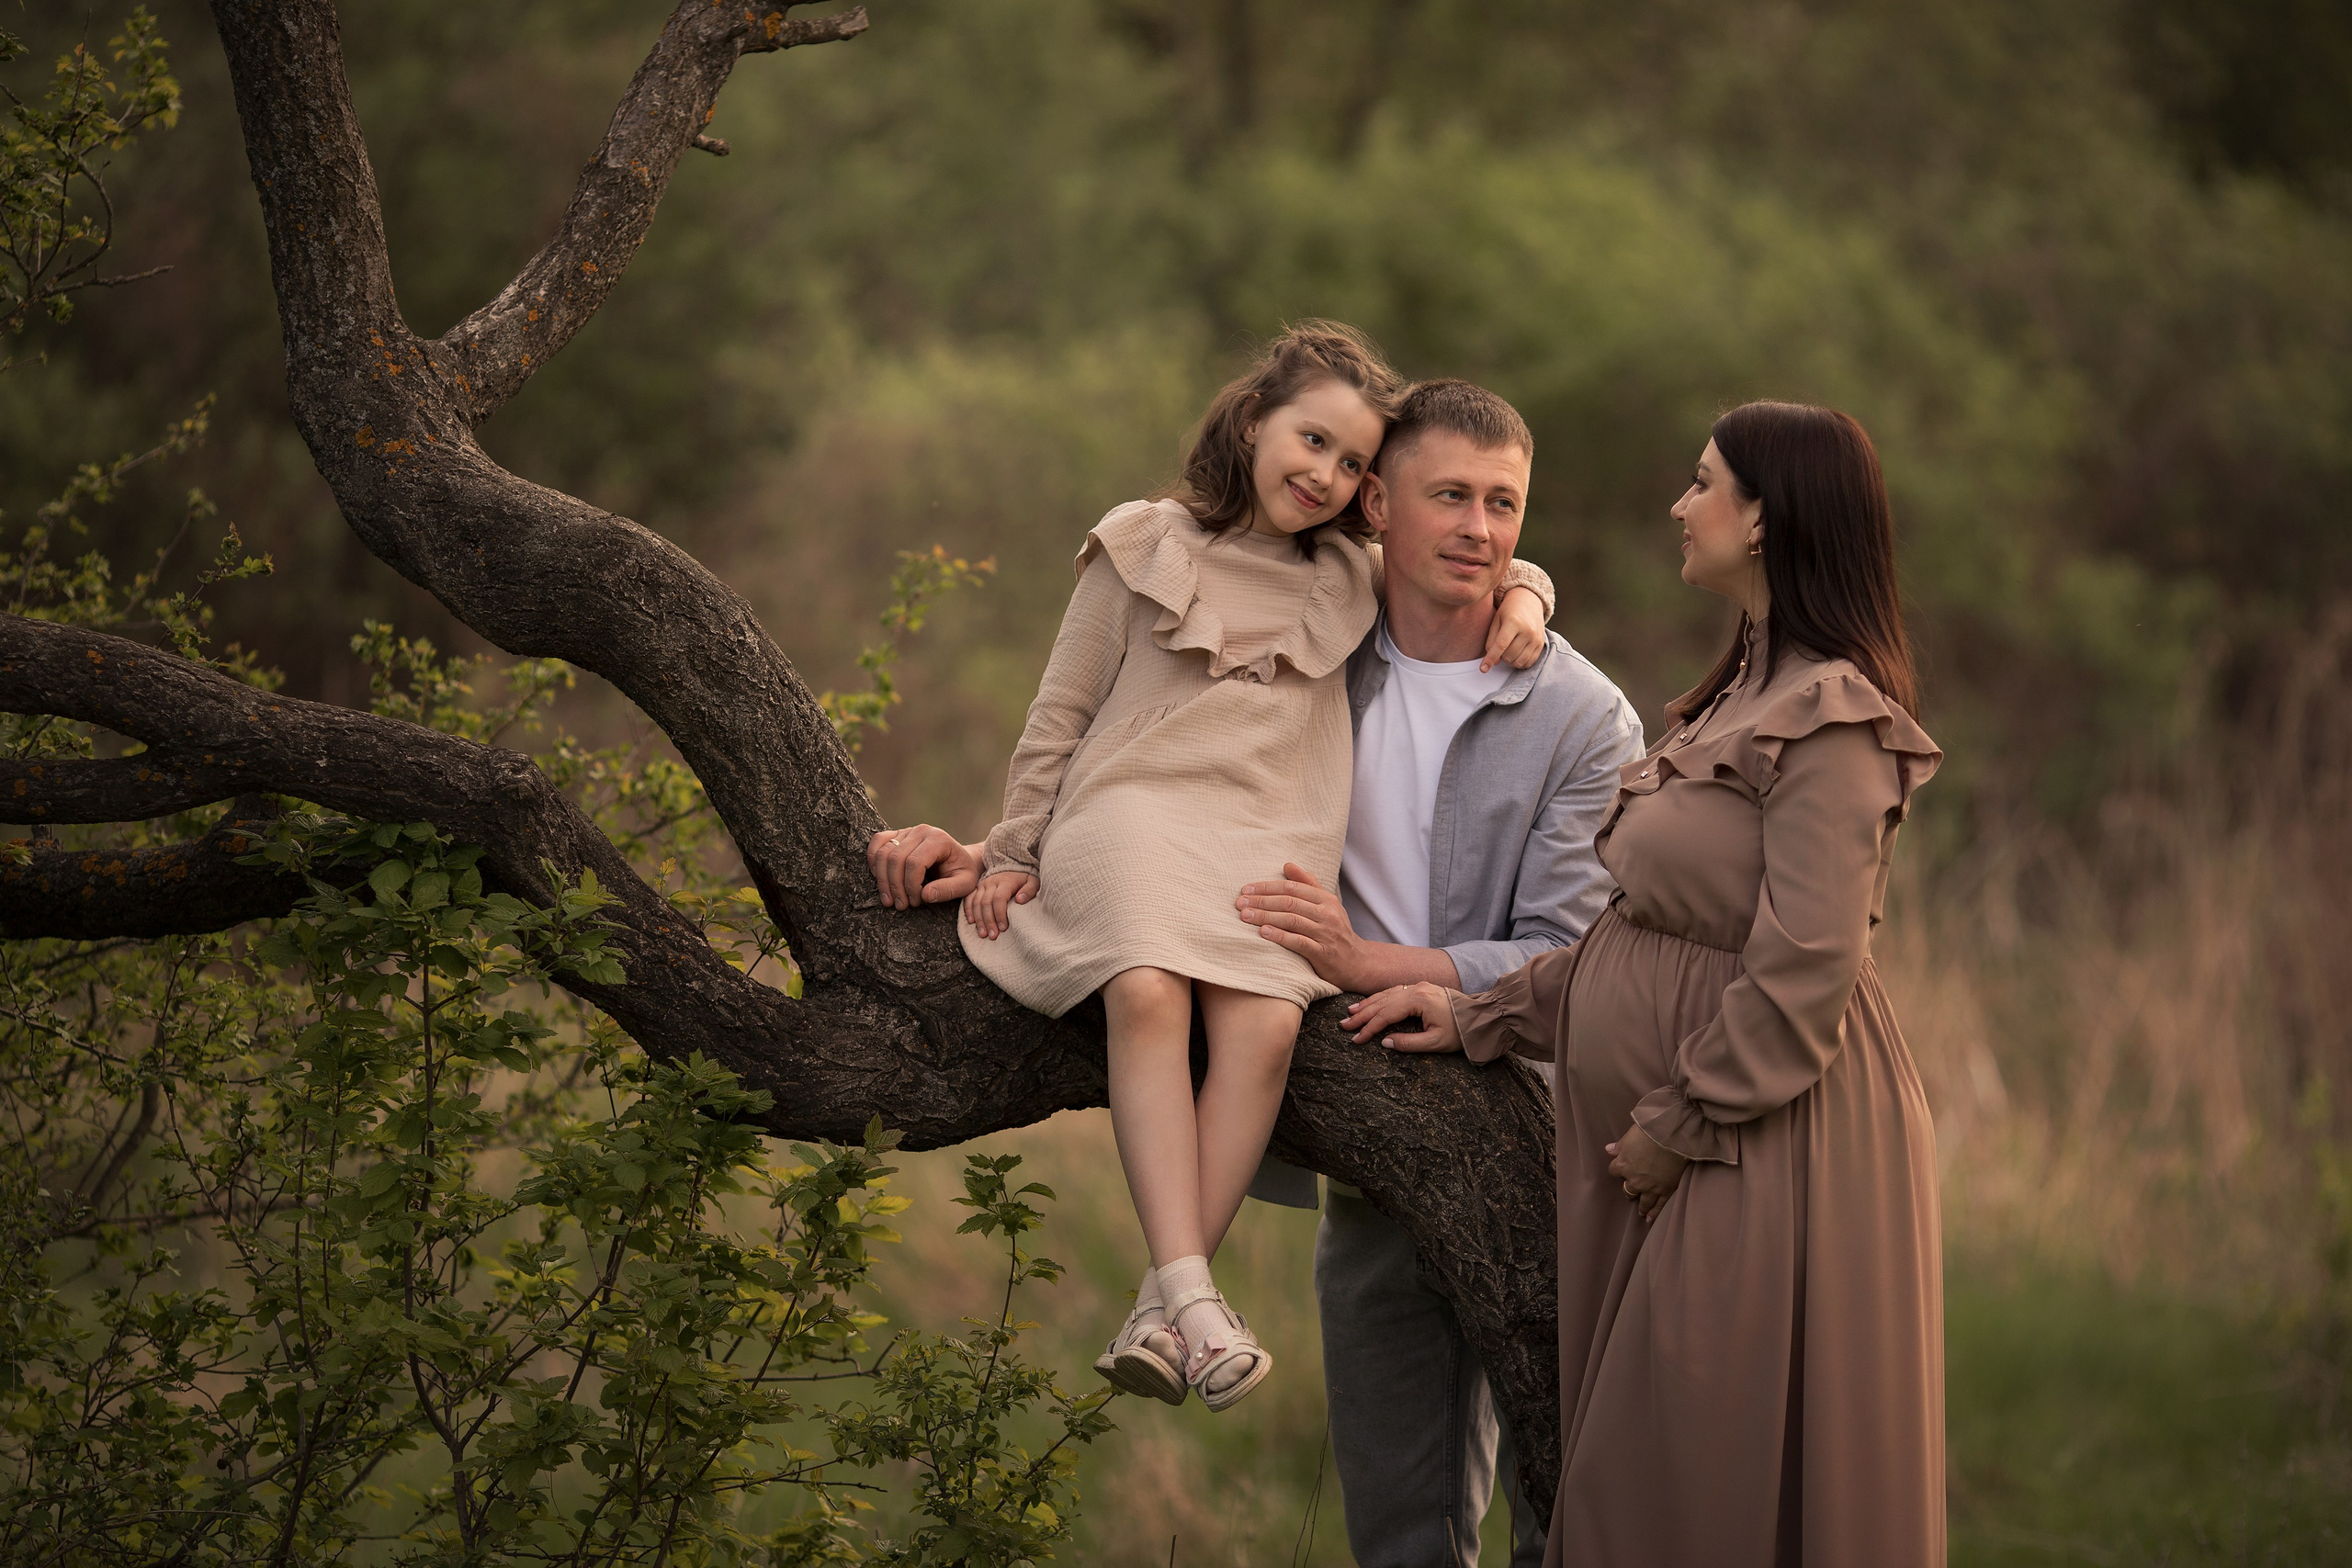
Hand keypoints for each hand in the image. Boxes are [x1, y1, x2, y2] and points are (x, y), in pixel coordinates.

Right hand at [867, 824, 982, 909]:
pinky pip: (877, 842)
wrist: (961, 859)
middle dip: (895, 886)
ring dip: (882, 880)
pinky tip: (879, 879)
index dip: (911, 885)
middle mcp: (921, 831)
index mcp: (939, 839)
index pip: (915, 862)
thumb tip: (925, 895)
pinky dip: (873, 861)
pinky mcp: (897, 834)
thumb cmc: (963, 872)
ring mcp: (907, 830)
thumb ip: (948, 890)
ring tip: (890, 900)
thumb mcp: (964, 884)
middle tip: (901, 905)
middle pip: (896, 858)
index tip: (916, 901)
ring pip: (883, 853)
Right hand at [962, 869, 1036, 939]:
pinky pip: (969, 899)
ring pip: (976, 902)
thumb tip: (1020, 900)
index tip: (1003, 928)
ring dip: (979, 919)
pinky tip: (971, 922)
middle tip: (992, 935)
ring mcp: (983, 884)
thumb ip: (1029, 890)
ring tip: (983, 934)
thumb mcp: (1033, 882)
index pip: (999, 899)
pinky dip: (968, 910)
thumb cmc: (1025, 879)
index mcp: (1006, 881)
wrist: (1013, 866)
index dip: (1000, 914)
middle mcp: (992, 882)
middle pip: (986, 903)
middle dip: (989, 921)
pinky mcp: (977, 887)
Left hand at [1235, 862, 1366, 987]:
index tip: (1245, 889)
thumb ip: (1308, 884)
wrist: (1357, 963)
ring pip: (1292, 919)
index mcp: (1325, 899)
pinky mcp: (1323, 953)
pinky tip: (1263, 933)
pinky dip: (1280, 936)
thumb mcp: (1327, 904)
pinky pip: (1299, 942)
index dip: (1266, 887)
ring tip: (1245, 916)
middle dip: (1261, 901)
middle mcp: (1327, 913)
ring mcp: (1325, 933)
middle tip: (1239, 903)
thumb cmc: (1336, 931)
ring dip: (1265, 917)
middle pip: (1289, 902)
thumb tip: (1288, 864)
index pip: (1292, 887)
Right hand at [1342, 982, 1461, 1052]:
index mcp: (1418, 1000)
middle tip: (1344, 1025)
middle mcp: (1415, 989)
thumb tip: (1385, 1043)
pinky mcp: (1421, 988)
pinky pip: (1394, 991)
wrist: (1480, 1016)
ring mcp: (1418, 986)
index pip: (1386, 1014)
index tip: (1356, 1038)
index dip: (1369, 1027)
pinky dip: (1380, 998)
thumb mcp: (1436, 1042)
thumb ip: (1409, 1043)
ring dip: (1368, 1004)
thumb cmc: (1460, 1031)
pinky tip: (1371, 1003)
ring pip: (1386, 994)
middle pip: (1382, 1002)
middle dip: (1362, 1015)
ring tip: (1351, 1012)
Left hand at [1481, 584, 1547, 672]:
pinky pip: (1529, 662)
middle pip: (1509, 655)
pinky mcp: (1541, 644)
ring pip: (1519, 661)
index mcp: (1514, 622)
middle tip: (1500, 647)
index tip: (1483, 668)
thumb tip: (1494, 662)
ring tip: (1507, 651)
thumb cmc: (1508, 611)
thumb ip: (1492, 641)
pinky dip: (1520, 663)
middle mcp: (1528, 630)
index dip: (1490, 658)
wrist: (1528, 602)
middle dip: (1501, 656)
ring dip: (1510, 661)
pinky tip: (1516, 654)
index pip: (1501, 645)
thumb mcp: (1496, 621)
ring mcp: (1536, 638)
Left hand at [1604, 1122, 1688, 1221]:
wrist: (1671, 1137)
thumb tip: (1609, 1149)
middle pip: (1627, 1189)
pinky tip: (1650, 1219)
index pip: (1614, 1171)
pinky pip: (1658, 1205)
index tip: (1620, 1169)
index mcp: (1623, 1164)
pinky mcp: (1665, 1190)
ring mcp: (1650, 1187)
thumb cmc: (1650, 1132)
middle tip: (1631, 1193)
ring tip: (1640, 1212)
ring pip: (1643, 1201)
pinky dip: (1654, 1213)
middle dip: (1629, 1190)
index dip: (1617, 1169)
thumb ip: (1620, 1145)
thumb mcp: (1630, 1135)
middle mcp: (1634, 1179)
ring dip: (1641, 1207)